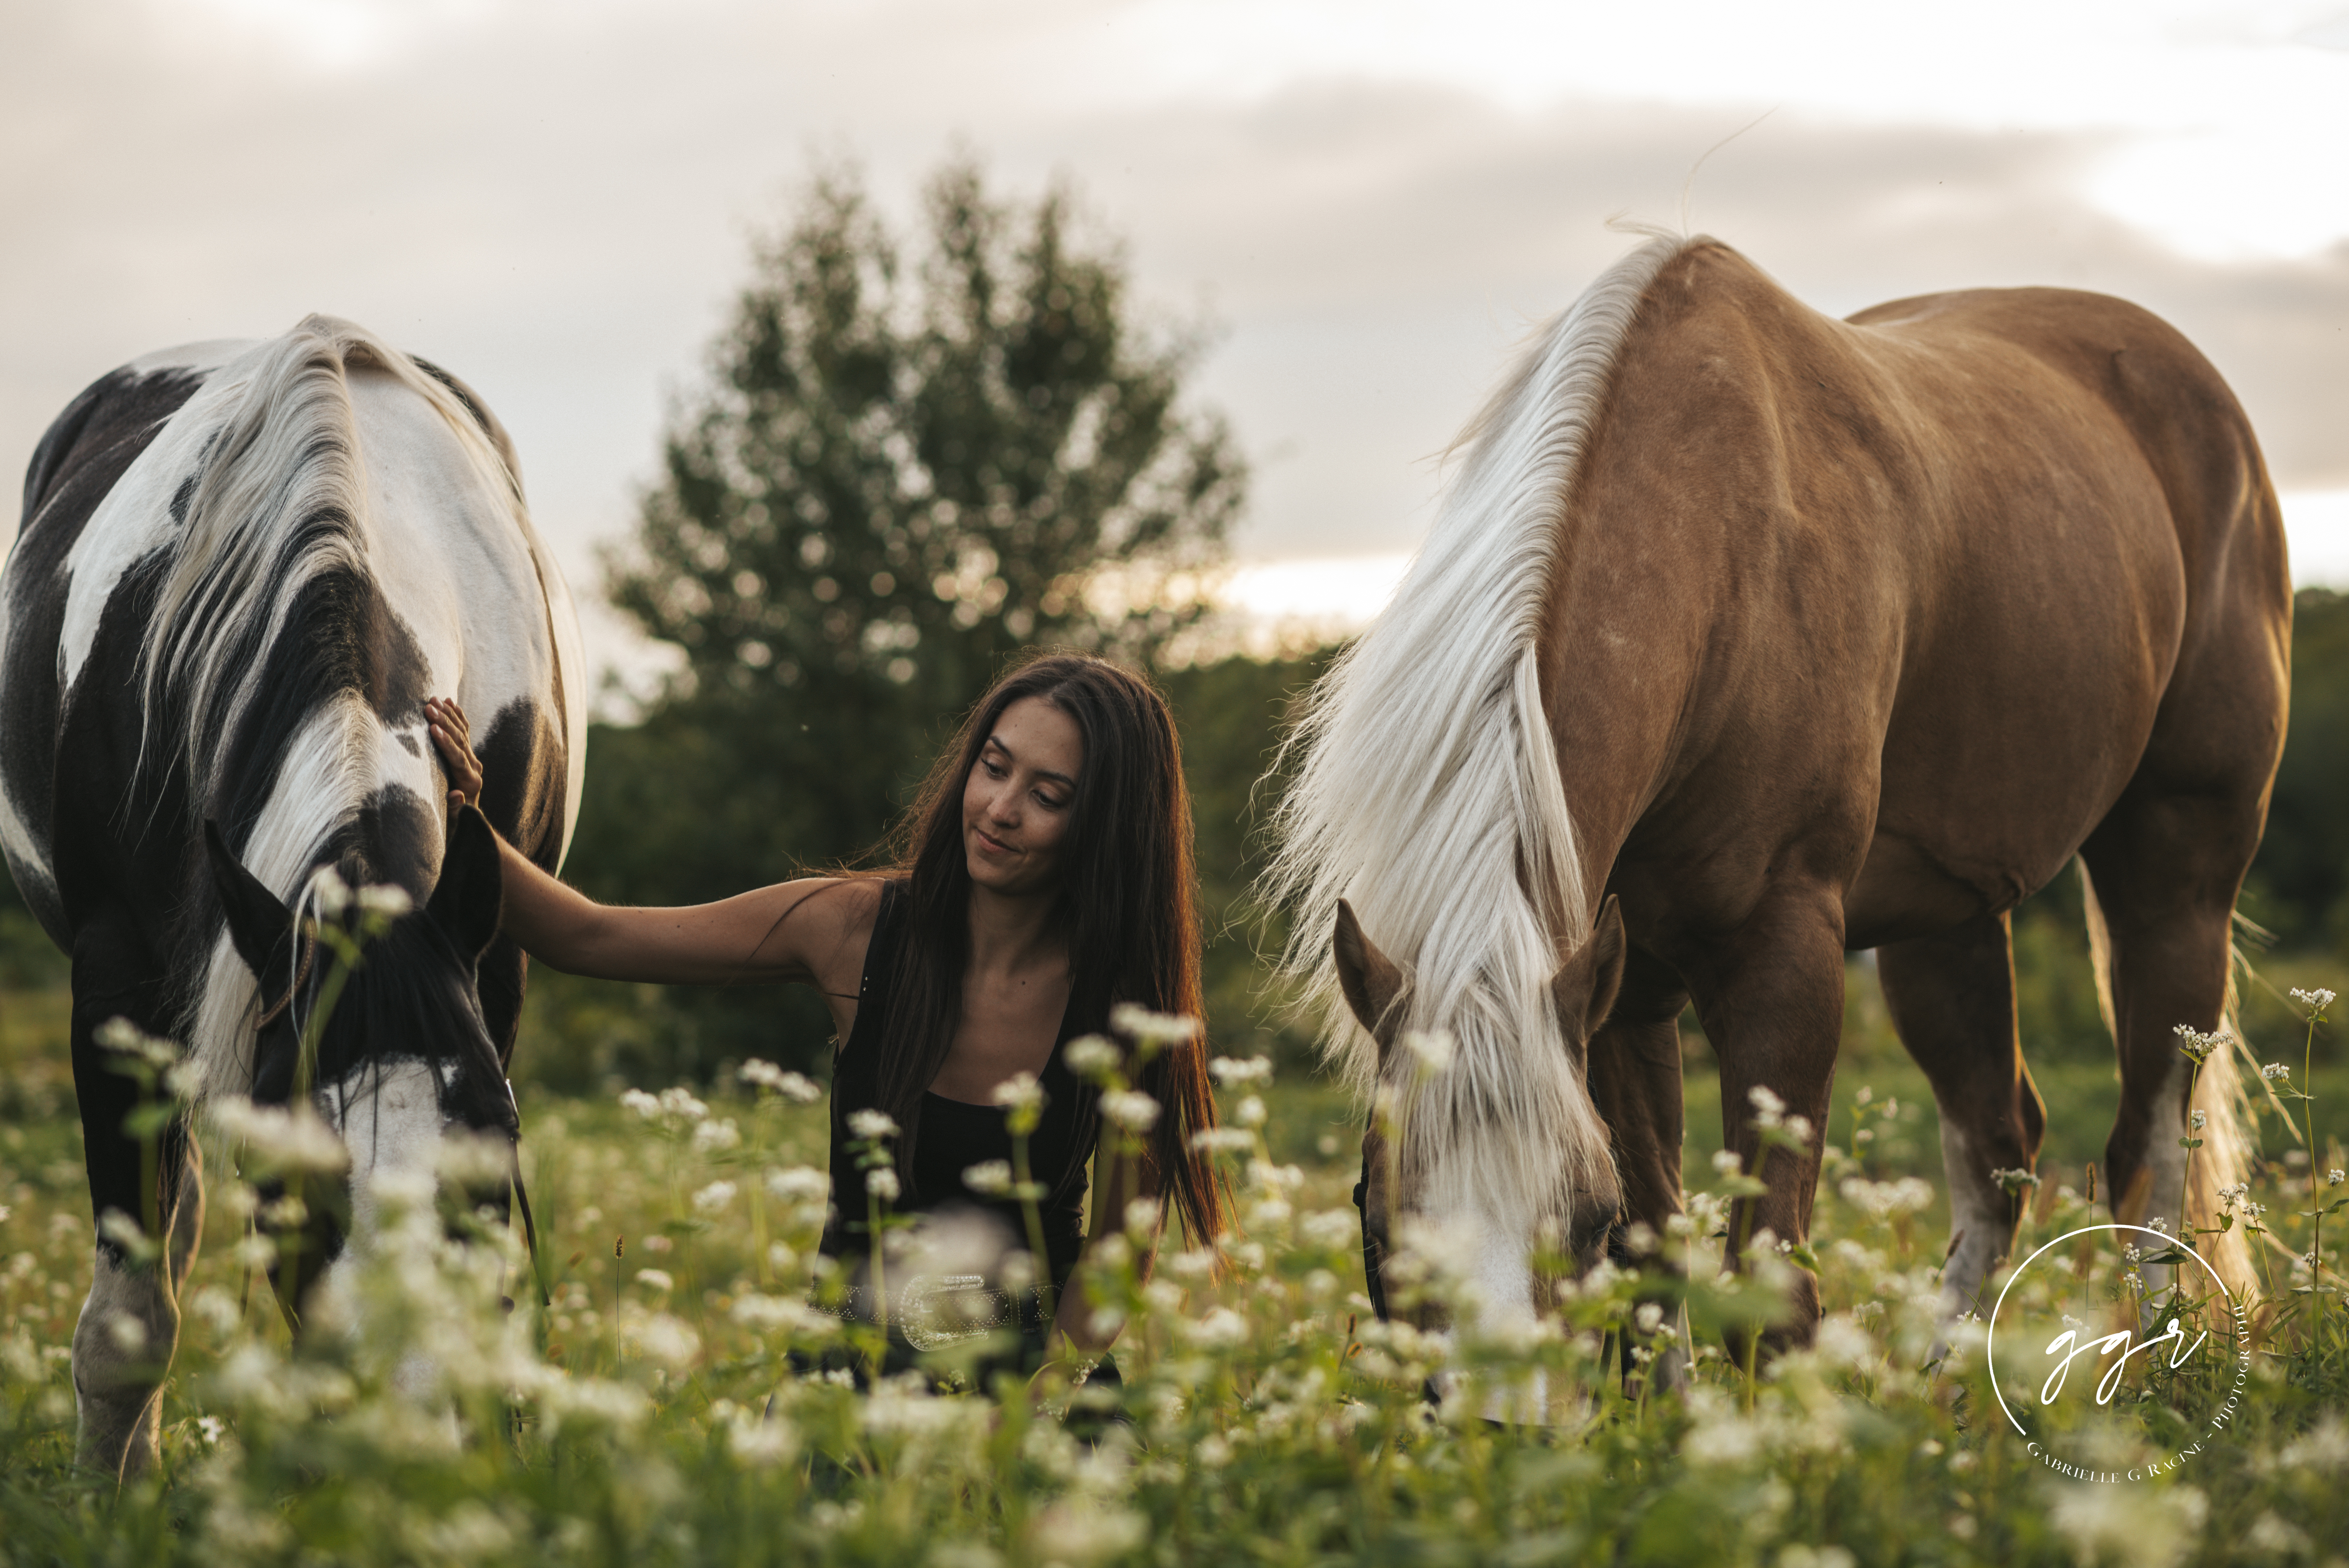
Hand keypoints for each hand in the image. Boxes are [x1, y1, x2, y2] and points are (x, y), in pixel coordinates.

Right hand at [425, 697, 482, 812]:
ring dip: (448, 715)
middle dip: (444, 722)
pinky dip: (457, 716)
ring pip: (461, 732)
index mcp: (470, 781)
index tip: (433, 728)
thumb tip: (456, 794)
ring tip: (434, 699)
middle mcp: (474, 767)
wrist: (466, 822)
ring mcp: (472, 760)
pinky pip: (464, 732)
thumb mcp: (453, 820)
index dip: (445, 742)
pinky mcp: (467, 756)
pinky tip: (450, 702)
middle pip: (460, 740)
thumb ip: (455, 807)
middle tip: (428, 706)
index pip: (457, 757)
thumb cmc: (454, 823)